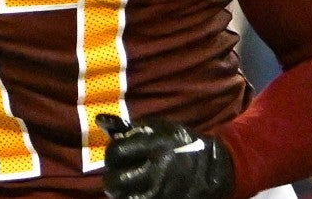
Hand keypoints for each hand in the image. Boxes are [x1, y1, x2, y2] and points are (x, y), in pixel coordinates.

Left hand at [96, 113, 233, 198]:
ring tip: (133, 184)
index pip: (116, 152)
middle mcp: (155, 173)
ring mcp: (159, 195)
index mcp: (154, 147)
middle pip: (114, 184)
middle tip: (121, 174)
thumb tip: (99, 120)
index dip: (113, 154)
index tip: (120, 155)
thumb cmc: (181, 144)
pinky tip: (142, 190)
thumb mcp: (158, 128)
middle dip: (113, 178)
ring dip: (123, 192)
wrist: (212, 170)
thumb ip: (128, 128)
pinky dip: (135, 197)